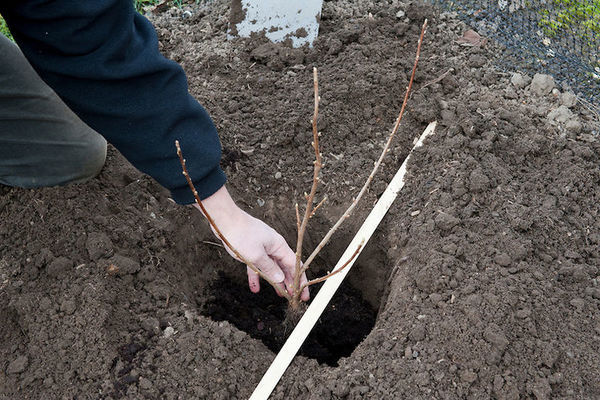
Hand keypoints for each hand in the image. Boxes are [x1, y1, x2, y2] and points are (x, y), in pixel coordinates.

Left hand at [196, 186, 309, 300]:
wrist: (224, 221)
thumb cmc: (241, 234)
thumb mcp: (256, 256)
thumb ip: (269, 269)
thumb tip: (280, 279)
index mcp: (278, 246)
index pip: (294, 265)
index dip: (300, 280)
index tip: (302, 293)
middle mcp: (273, 246)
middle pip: (285, 267)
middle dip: (290, 282)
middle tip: (293, 297)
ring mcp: (262, 248)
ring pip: (272, 267)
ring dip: (275, 281)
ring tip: (279, 293)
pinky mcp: (252, 249)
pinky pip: (257, 266)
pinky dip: (257, 276)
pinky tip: (255, 287)